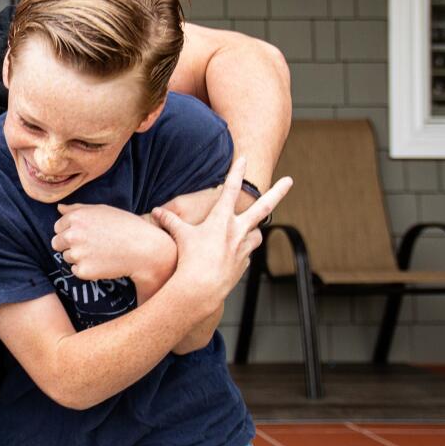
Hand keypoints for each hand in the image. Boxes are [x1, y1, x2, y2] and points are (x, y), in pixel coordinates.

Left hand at [53, 204, 163, 280]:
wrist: (142, 249)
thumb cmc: (124, 226)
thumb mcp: (101, 210)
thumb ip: (77, 209)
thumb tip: (59, 208)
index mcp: (75, 218)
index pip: (58, 227)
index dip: (70, 230)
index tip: (85, 233)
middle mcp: (72, 235)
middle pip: (57, 243)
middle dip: (68, 245)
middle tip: (90, 245)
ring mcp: (77, 254)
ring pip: (67, 257)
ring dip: (78, 257)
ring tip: (99, 253)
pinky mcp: (83, 271)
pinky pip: (76, 270)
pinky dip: (85, 269)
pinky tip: (101, 262)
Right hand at [152, 157, 291, 307]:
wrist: (201, 287)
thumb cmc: (189, 260)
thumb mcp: (180, 236)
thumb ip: (169, 221)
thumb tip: (154, 212)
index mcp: (222, 219)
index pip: (231, 189)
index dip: (236, 171)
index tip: (244, 158)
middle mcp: (237, 230)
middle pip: (263, 206)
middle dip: (278, 191)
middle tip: (289, 180)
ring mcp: (243, 247)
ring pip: (257, 234)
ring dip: (253, 230)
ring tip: (247, 231)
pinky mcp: (244, 263)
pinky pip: (246, 254)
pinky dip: (240, 252)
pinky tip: (230, 256)